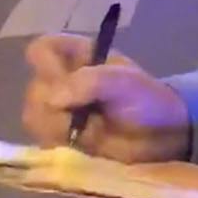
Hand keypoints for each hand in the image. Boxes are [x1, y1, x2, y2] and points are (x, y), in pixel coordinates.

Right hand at [22, 34, 189, 162]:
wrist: (163, 136)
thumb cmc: (146, 99)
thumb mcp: (125, 82)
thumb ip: (90, 82)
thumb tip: (53, 99)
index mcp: (75, 56)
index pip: (40, 50)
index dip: (47, 66)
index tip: (65, 80)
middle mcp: (60, 82)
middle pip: (34, 90)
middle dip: (56, 106)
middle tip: (85, 113)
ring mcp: (58, 113)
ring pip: (34, 119)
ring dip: (59, 128)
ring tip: (90, 131)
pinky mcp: (60, 141)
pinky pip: (43, 144)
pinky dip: (62, 146)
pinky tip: (85, 146)